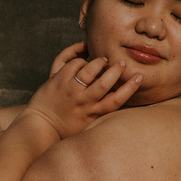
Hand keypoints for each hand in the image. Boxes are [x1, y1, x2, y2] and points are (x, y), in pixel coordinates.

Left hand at [28, 44, 142, 138]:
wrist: (41, 127)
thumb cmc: (66, 127)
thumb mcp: (88, 125)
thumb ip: (102, 110)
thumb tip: (119, 93)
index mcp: (92, 114)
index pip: (116, 100)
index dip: (129, 88)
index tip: (138, 77)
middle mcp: (82, 101)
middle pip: (104, 83)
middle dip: (115, 70)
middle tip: (120, 63)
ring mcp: (68, 89)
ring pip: (87, 69)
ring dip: (98, 61)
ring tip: (102, 60)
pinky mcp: (56, 80)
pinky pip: (69, 62)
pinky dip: (77, 54)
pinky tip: (82, 53)